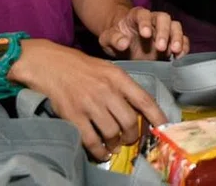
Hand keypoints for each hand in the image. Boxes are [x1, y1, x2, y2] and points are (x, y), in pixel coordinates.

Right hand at [10, 39, 166, 160]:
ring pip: (112, 133)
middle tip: (130, 138)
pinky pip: (92, 141)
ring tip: (114, 145)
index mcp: (117, 77)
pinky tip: (102, 153)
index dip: (157, 116)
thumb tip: (139, 109)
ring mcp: (89, 104)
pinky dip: (99, 152)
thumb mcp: (107, 69)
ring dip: (116, 144)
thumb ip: (122, 87)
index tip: (165, 128)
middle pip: (130, 121)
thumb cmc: (81, 67)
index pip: (144, 99)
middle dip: (133, 135)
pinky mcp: (73, 116)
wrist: (49, 64)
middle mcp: (106, 90)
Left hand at [99, 7, 188, 59]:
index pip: (143, 14)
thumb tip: (124, 43)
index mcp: (136, 16)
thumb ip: (113, 38)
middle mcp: (153, 20)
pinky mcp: (171, 42)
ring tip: (175, 51)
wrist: (123, 45)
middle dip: (164, 32)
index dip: (145, 22)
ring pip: (175, 27)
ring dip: (177, 38)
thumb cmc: (115, 38)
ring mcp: (164, 30)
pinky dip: (184, 47)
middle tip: (161, 47)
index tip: (145, 34)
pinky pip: (183, 40)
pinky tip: (180, 57)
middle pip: (163, 18)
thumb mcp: (107, 39)